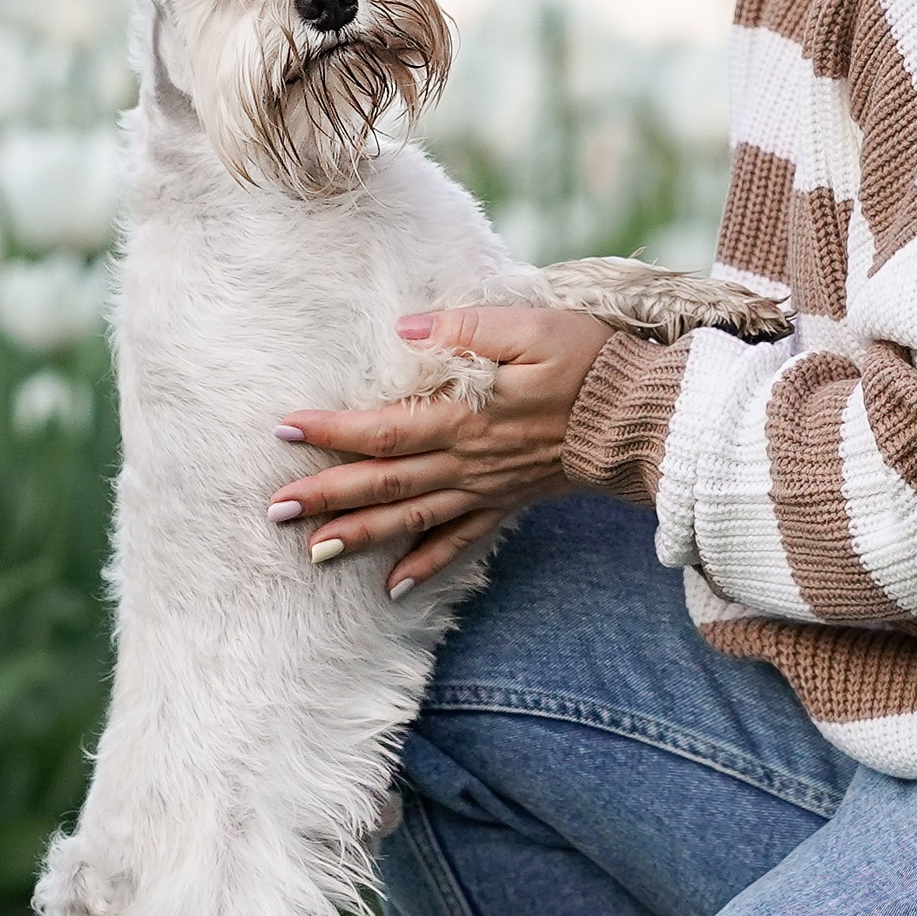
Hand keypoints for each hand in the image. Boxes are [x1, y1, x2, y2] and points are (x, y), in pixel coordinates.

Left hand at [269, 303, 614, 595]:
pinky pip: (460, 543)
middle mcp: (468, 461)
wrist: (641, 418)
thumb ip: (465, 330)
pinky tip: (392, 588)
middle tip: (274, 510)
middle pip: (385, 483)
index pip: (384, 429)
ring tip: (311, 553)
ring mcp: (487, 488)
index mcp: (466, 417)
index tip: (285, 430)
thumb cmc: (589, 362)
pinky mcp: (508, 502)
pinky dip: (425, 566)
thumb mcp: (531, 326)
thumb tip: (403, 330)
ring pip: (412, 519)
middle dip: (328, 496)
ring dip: (360, 536)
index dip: (332, 431)